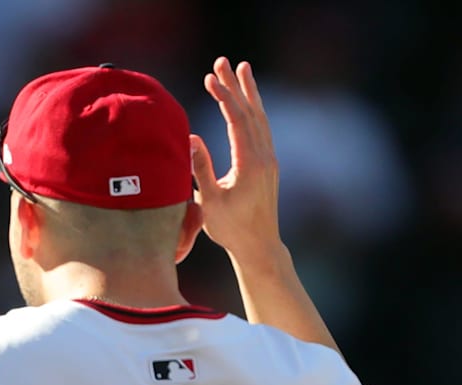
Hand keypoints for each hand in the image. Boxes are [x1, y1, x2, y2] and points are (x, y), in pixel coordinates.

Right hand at [190, 57, 281, 260]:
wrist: (259, 245)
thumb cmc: (231, 228)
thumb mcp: (211, 201)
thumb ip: (201, 168)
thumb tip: (191, 138)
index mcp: (249, 163)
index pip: (236, 120)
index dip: (223, 96)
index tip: (209, 78)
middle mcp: (264, 156)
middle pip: (250, 111)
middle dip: (236, 85)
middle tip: (224, 61)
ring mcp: (269, 159)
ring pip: (260, 117)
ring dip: (250, 92)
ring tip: (242, 70)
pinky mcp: (268, 164)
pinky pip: (263, 128)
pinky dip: (254, 109)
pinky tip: (249, 102)